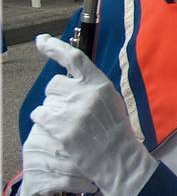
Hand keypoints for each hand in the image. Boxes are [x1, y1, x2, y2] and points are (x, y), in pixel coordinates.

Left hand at [30, 35, 157, 195]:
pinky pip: (40, 114)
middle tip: (67, 107)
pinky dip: (43, 119)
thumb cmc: (114, 128)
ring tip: (67, 121)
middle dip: (56, 94)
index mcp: (99, 83)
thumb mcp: (109, 99)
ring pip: (47, 100)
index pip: (75, 58)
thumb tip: (71, 75)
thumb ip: (91, 86)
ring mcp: (72, 111)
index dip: (56, 47)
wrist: (116, 155)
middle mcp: (86, 94)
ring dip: (51, 109)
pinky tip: (54, 126)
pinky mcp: (61, 128)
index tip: (42, 40)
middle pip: (54, 83)